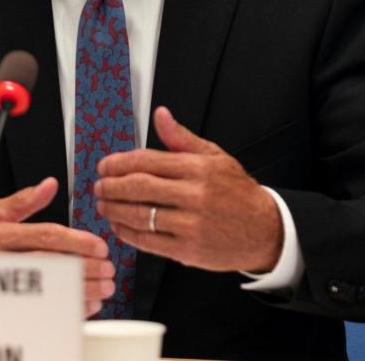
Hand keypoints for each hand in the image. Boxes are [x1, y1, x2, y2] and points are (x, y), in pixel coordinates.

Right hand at [0, 177, 114, 315]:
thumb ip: (24, 200)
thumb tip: (50, 184)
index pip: (45, 236)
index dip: (77, 241)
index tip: (99, 246)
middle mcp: (0, 260)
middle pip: (51, 264)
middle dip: (85, 267)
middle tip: (108, 267)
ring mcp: (5, 285)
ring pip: (51, 288)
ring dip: (83, 289)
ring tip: (105, 286)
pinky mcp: (11, 305)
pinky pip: (45, 309)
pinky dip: (70, 308)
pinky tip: (88, 303)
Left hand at [94, 107, 283, 272]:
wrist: (266, 230)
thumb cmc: (237, 192)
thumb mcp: (215, 156)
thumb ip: (182, 138)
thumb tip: (161, 114)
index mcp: (197, 168)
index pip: (147, 161)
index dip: (118, 163)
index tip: (104, 166)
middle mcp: (194, 195)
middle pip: (139, 187)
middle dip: (111, 187)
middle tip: (98, 186)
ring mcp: (192, 224)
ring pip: (141, 215)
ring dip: (114, 210)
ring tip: (103, 205)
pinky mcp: (189, 250)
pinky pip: (149, 242)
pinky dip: (128, 234)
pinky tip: (119, 226)